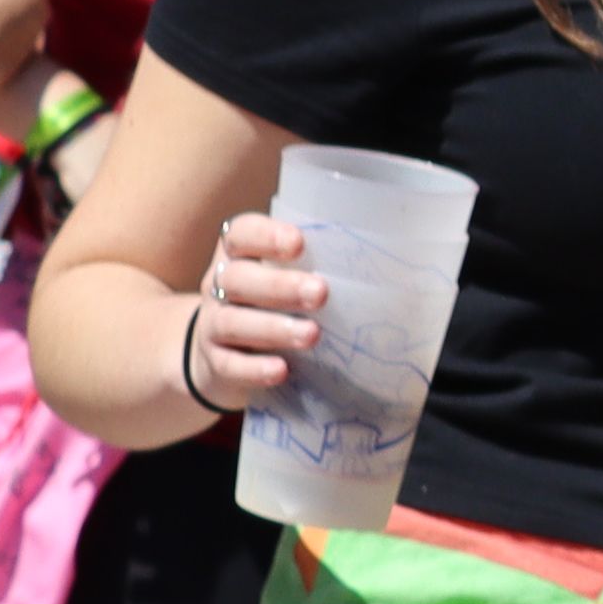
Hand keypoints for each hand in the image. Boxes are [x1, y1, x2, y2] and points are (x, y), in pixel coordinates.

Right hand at [180, 212, 325, 409]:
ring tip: (312, 334)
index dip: (265, 236)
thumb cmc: (274, 305)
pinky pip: (229, 365)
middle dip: (279, 286)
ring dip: (273, 328)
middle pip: (237, 278)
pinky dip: (254, 368)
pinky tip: (281, 370)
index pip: (241, 234)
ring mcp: (213, 324)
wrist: (225, 356)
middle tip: (321, 292)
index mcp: (240, 255)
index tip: (298, 243)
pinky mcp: (216, 362)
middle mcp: (220, 286)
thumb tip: (389, 268)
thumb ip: (320, 267)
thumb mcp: (290, 278)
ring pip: (231, 322)